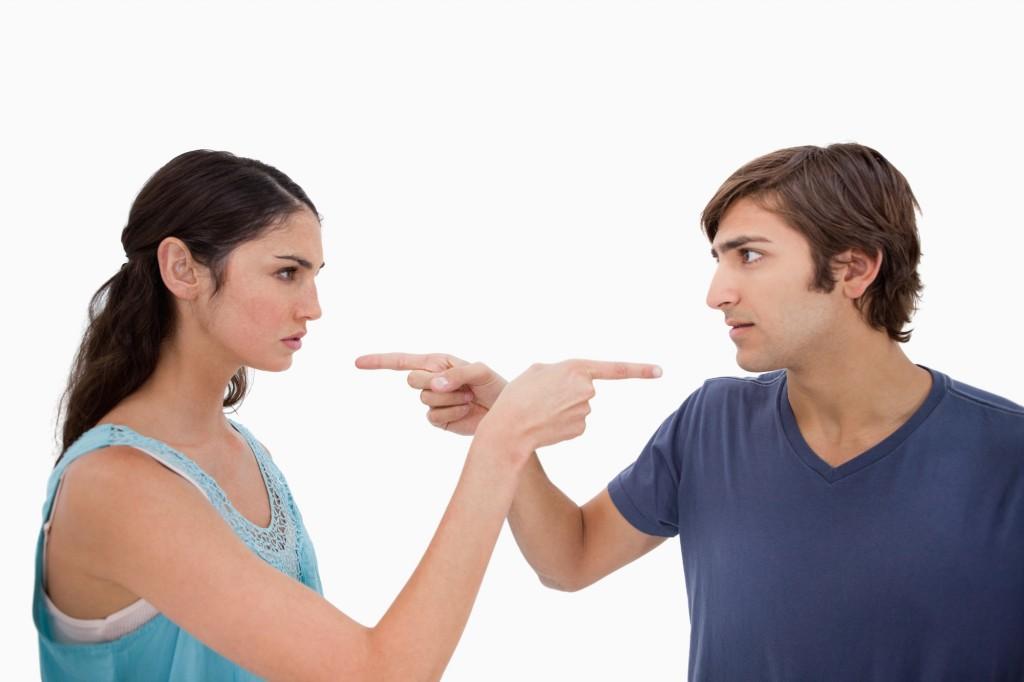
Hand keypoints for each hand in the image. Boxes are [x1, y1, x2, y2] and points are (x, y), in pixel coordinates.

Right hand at [355, 353, 507, 434]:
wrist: (505, 413)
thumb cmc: (494, 386)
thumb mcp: (480, 372)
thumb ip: (457, 373)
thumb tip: (433, 384)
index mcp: (436, 363)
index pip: (401, 361)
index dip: (379, 361)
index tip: (357, 362)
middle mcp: (431, 380)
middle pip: (413, 381)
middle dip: (435, 383)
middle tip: (460, 385)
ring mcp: (433, 401)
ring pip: (425, 400)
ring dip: (450, 399)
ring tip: (469, 397)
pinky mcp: (438, 419)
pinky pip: (434, 416)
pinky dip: (452, 413)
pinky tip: (466, 410)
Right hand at [482, 359, 661, 454]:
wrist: (510, 429)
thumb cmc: (517, 396)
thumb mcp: (536, 371)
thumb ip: (560, 371)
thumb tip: (574, 383)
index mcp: (577, 368)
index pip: (616, 369)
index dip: (640, 369)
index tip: (660, 371)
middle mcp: (587, 389)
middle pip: (584, 389)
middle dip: (566, 392)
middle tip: (541, 396)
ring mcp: (585, 411)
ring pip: (578, 406)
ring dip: (561, 408)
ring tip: (539, 410)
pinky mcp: (581, 429)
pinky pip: (575, 422)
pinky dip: (561, 423)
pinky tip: (546, 424)